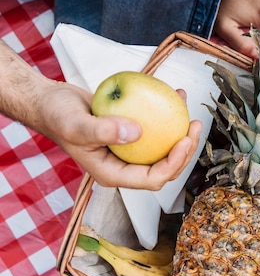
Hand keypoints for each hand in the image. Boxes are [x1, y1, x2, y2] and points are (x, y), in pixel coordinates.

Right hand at [40, 82, 200, 189]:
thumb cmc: (56, 115)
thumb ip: (103, 131)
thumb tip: (136, 133)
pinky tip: (176, 97)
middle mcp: (125, 166)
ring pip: (164, 151)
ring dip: (181, 135)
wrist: (49, 102)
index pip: (152, 178)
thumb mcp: (76, 124)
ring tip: (190, 114)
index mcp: (114, 174)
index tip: (184, 141)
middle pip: (164, 168)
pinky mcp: (132, 136)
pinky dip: (167, 116)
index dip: (173, 165)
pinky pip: (156, 131)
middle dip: (185, 152)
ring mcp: (129, 152)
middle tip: (194, 126)